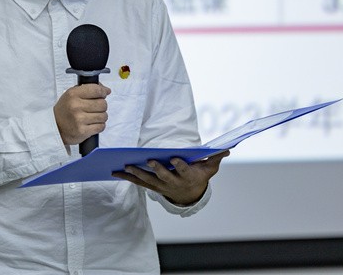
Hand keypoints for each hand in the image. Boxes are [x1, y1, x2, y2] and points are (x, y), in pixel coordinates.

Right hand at [53, 84, 110, 145]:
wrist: (55, 126)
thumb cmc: (65, 109)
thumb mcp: (71, 94)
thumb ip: (87, 89)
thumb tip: (106, 90)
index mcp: (73, 94)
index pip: (96, 90)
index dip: (103, 91)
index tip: (104, 93)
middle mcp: (76, 106)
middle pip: (102, 104)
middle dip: (102, 105)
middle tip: (96, 107)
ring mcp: (79, 119)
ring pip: (103, 116)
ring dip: (101, 116)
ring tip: (94, 116)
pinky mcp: (82, 131)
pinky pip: (101, 127)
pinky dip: (99, 125)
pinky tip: (92, 124)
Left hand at [111, 151, 228, 205]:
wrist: (190, 194)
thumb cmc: (199, 175)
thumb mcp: (210, 168)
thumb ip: (216, 158)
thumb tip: (227, 148)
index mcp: (188, 176)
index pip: (184, 170)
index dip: (179, 165)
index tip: (174, 158)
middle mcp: (173, 183)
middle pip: (164, 176)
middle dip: (156, 169)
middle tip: (149, 161)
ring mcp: (161, 186)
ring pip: (148, 180)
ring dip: (137, 173)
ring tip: (126, 166)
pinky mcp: (151, 186)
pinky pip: (138, 182)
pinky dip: (127, 177)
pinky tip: (115, 172)